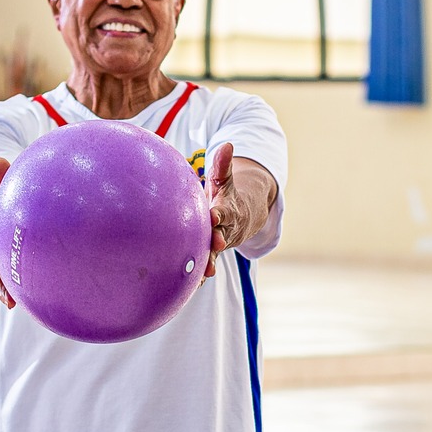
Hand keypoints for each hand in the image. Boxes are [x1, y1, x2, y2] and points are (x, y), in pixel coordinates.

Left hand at [202, 141, 239, 279]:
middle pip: (223, 236)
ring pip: (215, 255)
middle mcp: (226, 230)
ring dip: (210, 263)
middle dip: (219, 241)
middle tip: (215, 244)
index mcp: (227, 210)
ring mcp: (220, 244)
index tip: (215, 214)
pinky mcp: (212, 255)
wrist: (243, 216)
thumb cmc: (226, 195)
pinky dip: (199, 276)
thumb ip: (223, 165)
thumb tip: (228, 144)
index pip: (225, 211)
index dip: (221, 214)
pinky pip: (206, 266)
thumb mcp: (225, 179)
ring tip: (203, 273)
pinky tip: (188, 287)